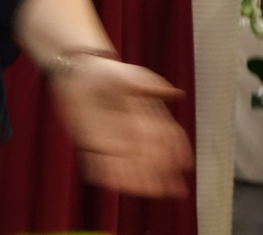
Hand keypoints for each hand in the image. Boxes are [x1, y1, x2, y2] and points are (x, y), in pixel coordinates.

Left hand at [51, 55, 192, 198]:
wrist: (77, 71)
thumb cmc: (107, 72)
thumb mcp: (129, 75)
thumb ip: (149, 86)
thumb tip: (177, 93)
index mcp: (148, 117)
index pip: (167, 138)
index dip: (178, 152)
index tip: (185, 165)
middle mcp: (134, 132)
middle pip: (151, 157)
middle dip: (161, 173)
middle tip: (169, 189)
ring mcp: (114, 139)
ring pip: (130, 164)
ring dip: (138, 178)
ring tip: (147, 191)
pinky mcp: (93, 142)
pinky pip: (102, 162)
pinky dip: (108, 173)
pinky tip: (114, 183)